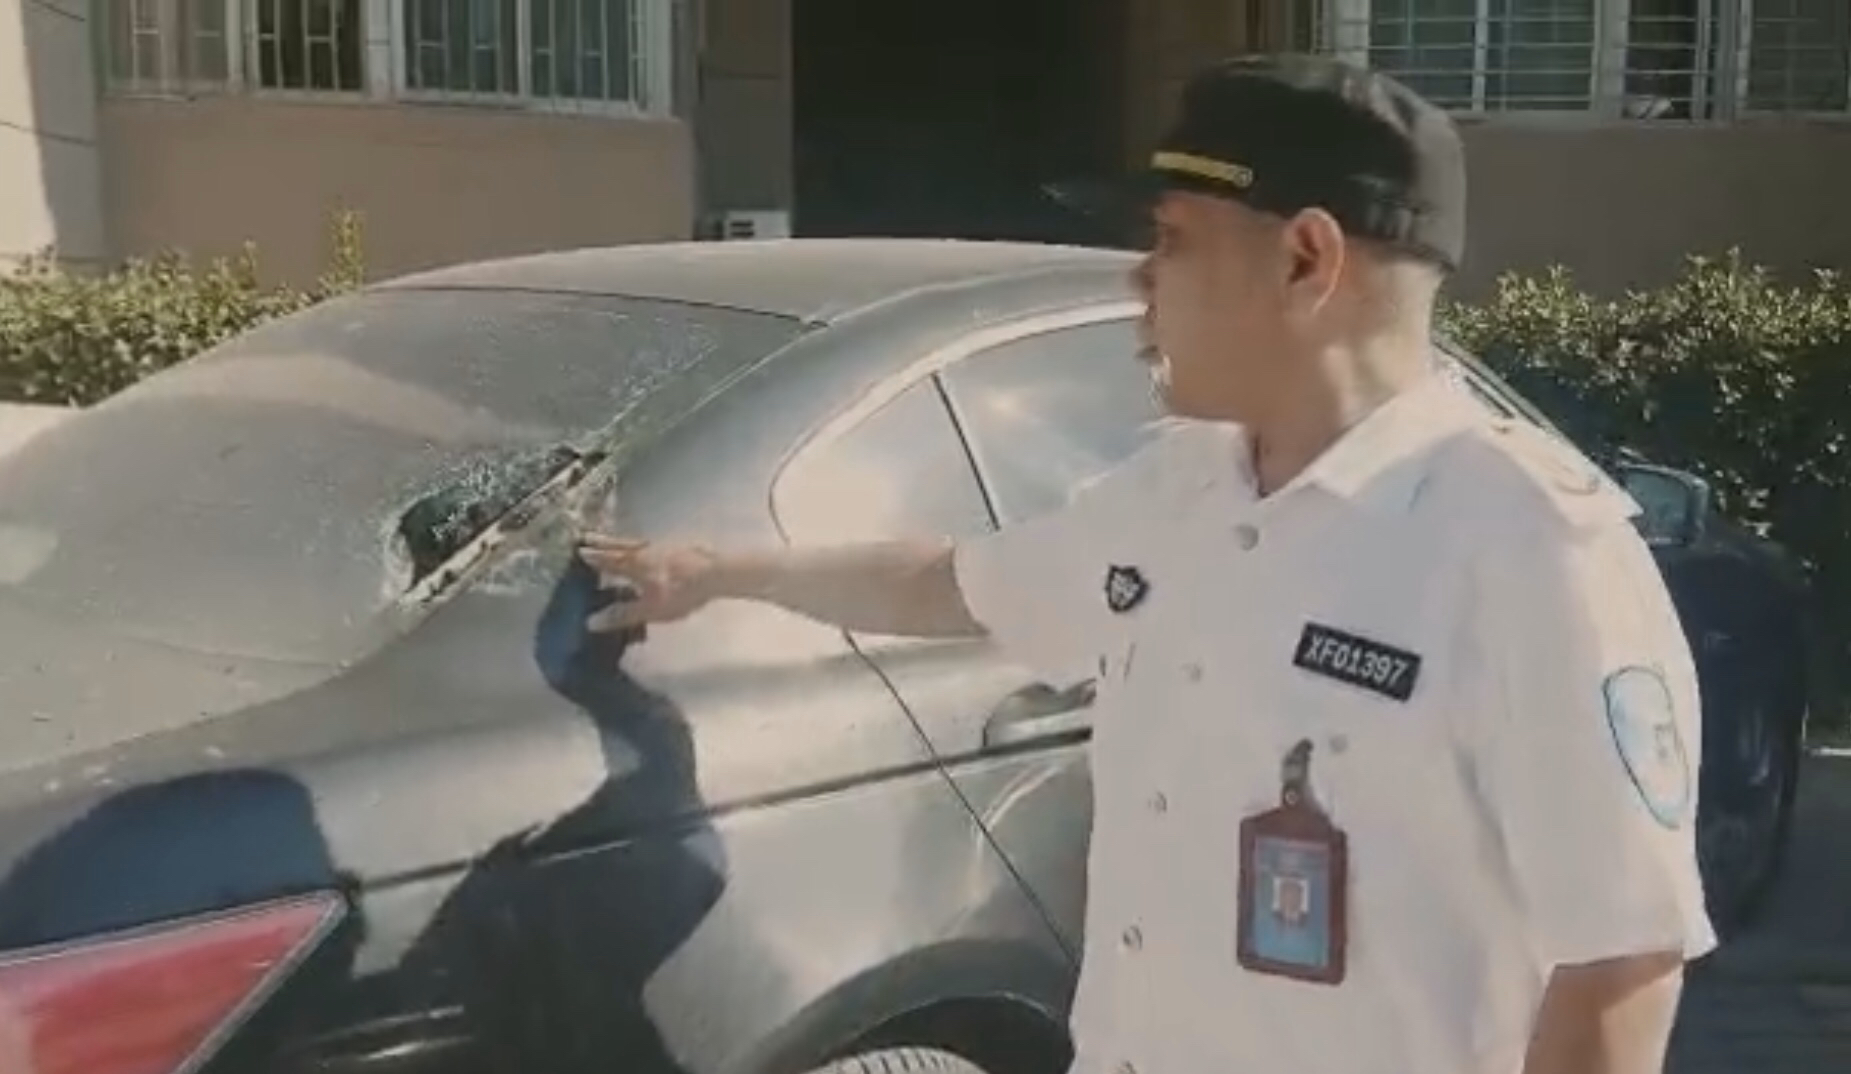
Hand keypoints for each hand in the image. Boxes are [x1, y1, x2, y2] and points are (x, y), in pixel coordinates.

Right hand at [576, 533, 724, 631]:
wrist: (717, 572)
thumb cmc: (681, 592)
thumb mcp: (650, 609)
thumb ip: (622, 615)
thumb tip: (590, 622)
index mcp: (635, 565)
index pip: (609, 561)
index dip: (594, 558)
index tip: (579, 551)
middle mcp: (645, 550)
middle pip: (619, 545)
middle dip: (602, 542)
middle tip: (586, 536)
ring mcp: (664, 545)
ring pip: (636, 542)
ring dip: (621, 540)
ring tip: (613, 540)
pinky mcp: (680, 545)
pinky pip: (652, 543)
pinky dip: (643, 544)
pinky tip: (648, 547)